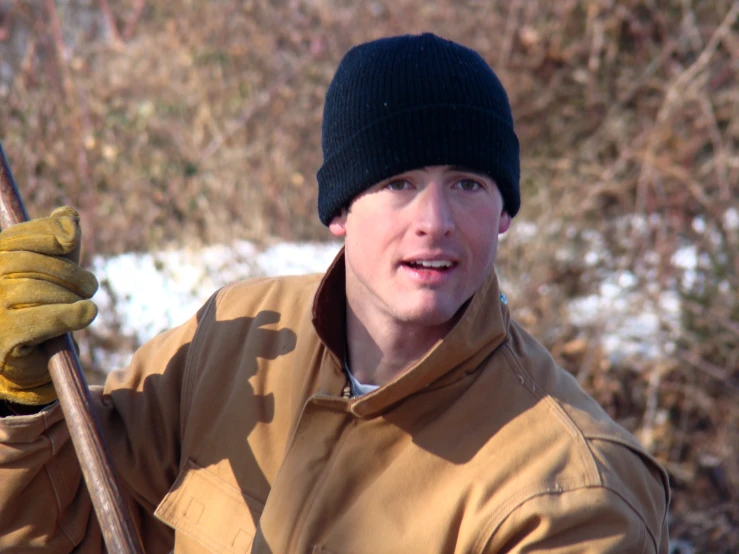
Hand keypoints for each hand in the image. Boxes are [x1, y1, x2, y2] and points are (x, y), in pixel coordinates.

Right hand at [0, 207, 97, 404]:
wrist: (24, 359)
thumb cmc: (40, 304)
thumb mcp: (51, 268)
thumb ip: (58, 239)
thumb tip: (69, 216)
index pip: (20, 237)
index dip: (48, 233)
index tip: (71, 239)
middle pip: (32, 264)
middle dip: (70, 272)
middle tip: (89, 285)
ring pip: (39, 290)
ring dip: (71, 296)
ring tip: (83, 304)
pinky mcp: (5, 336)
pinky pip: (44, 318)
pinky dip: (70, 315)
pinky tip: (87, 313)